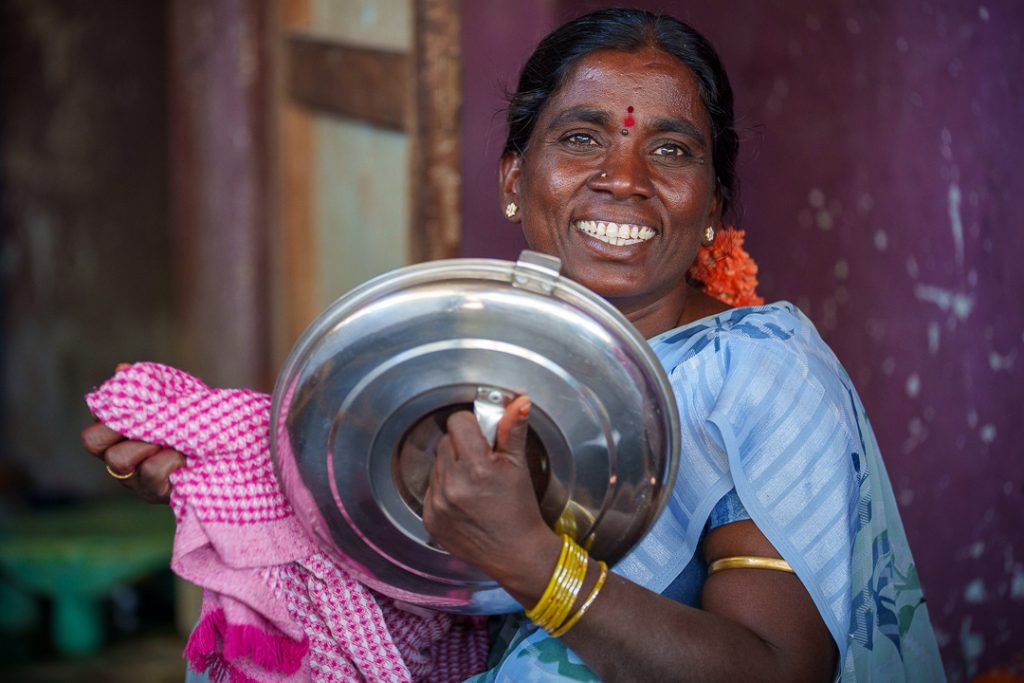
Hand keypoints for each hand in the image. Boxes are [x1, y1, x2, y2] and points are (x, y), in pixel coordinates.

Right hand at [81, 364, 184, 502]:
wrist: (227, 452)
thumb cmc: (193, 424)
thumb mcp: (174, 401)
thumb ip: (148, 388)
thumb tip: (122, 368)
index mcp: (120, 439)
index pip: (92, 431)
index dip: (103, 417)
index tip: (131, 406)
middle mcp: (120, 461)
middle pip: (94, 442)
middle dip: (119, 428)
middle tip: (148, 422)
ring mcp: (135, 479)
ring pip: (119, 459)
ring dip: (145, 443)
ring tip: (171, 439)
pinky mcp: (154, 493)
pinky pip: (150, 470)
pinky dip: (168, 458)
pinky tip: (185, 456)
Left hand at [422, 396, 561, 603]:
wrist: (515, 553)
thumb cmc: (520, 510)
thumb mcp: (519, 466)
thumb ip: (513, 430)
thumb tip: (519, 401)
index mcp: (477, 467)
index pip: (458, 422)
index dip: (471, 424)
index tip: (481, 434)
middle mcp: (453, 485)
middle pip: (446, 441)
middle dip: (462, 446)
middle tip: (481, 461)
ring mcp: (438, 503)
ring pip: (437, 464)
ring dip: (452, 466)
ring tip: (474, 483)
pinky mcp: (429, 518)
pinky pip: (430, 487)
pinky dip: (444, 488)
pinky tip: (464, 499)